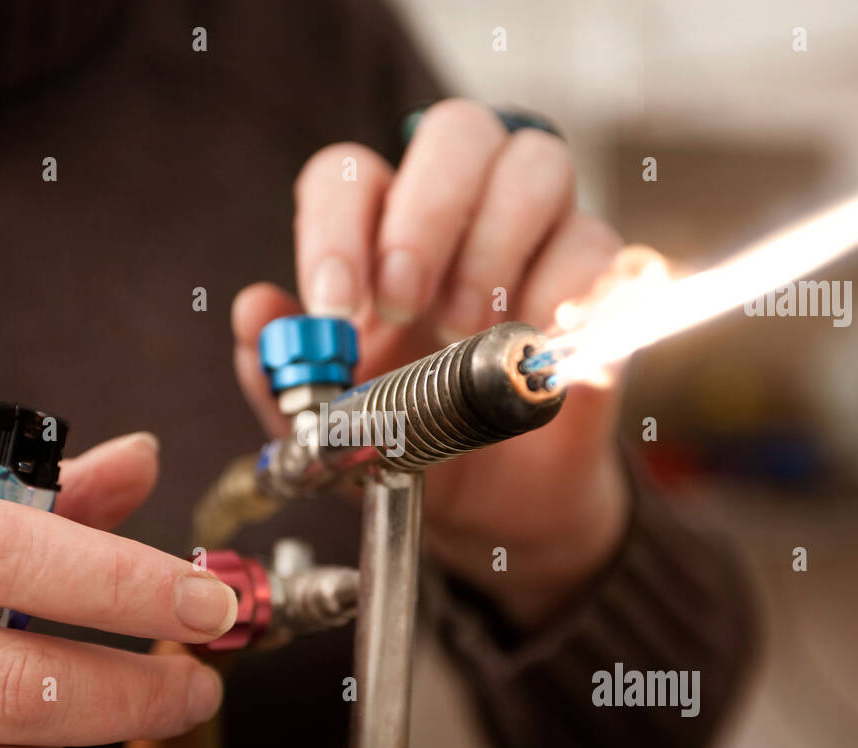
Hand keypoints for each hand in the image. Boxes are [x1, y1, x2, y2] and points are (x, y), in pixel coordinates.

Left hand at [233, 99, 628, 626]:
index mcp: (380, 233)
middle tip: (405, 306)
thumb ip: (287, 372)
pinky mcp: (602, 280)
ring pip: (539, 164)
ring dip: (495, 248)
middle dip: (426, 216)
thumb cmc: (408, 441)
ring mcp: (540, 235)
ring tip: (466, 334)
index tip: (337, 308)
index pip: (351, 175)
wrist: (492, 505)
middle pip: (457, 132)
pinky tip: (537, 349)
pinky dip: (570, 295)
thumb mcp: (333, 422)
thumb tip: (254, 313)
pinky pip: (602, 246)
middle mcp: (462, 212)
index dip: (338, 228)